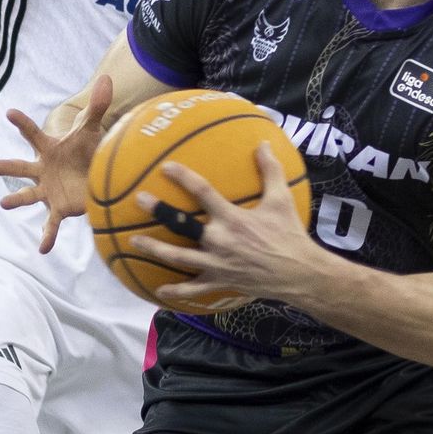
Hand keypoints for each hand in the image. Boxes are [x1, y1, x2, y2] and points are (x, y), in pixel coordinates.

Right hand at [0, 76, 112, 252]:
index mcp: (48, 149)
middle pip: (21, 167)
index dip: (22, 123)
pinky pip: (50, 224)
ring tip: (4, 204)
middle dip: (7, 166)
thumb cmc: (86, 149)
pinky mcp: (58, 208)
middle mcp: (42, 170)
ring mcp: (47, 190)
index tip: (8, 112)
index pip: (32, 134)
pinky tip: (42, 250)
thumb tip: (107, 78)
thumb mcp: (92, 129)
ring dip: (16, 200)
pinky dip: (47, 236)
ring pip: (28, 195)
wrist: (91, 172)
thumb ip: (98, 106)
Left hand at [130, 143, 322, 307]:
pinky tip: (159, 289)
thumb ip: (270, 170)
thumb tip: (264, 143)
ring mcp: (217, 263)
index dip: (183, 178)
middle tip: (140, 200)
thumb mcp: (281, 199)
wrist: (298, 273)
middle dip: (159, 211)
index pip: (203, 192)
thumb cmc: (289, 234)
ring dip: (154, 249)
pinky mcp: (220, 281)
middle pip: (182, 225)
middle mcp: (220, 240)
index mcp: (233, 218)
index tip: (166, 167)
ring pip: (178, 257)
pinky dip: (176, 290)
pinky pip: (194, 288)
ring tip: (134, 240)